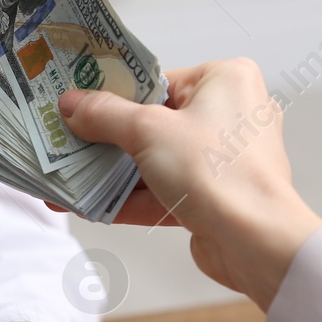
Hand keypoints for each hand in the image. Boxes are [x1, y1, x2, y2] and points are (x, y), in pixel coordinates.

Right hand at [57, 59, 321, 311]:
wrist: (255, 242)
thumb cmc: (219, 172)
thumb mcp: (148, 132)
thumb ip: (105, 115)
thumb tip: (73, 104)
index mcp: (226, 80)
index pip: (156, 81)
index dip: (113, 94)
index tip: (77, 102)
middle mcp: (230, 114)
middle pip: (152, 121)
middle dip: (106, 139)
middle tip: (66, 142)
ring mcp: (223, 158)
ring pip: (155, 160)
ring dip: (112, 174)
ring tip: (69, 179)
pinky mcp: (214, 195)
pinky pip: (163, 190)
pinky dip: (129, 198)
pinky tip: (90, 206)